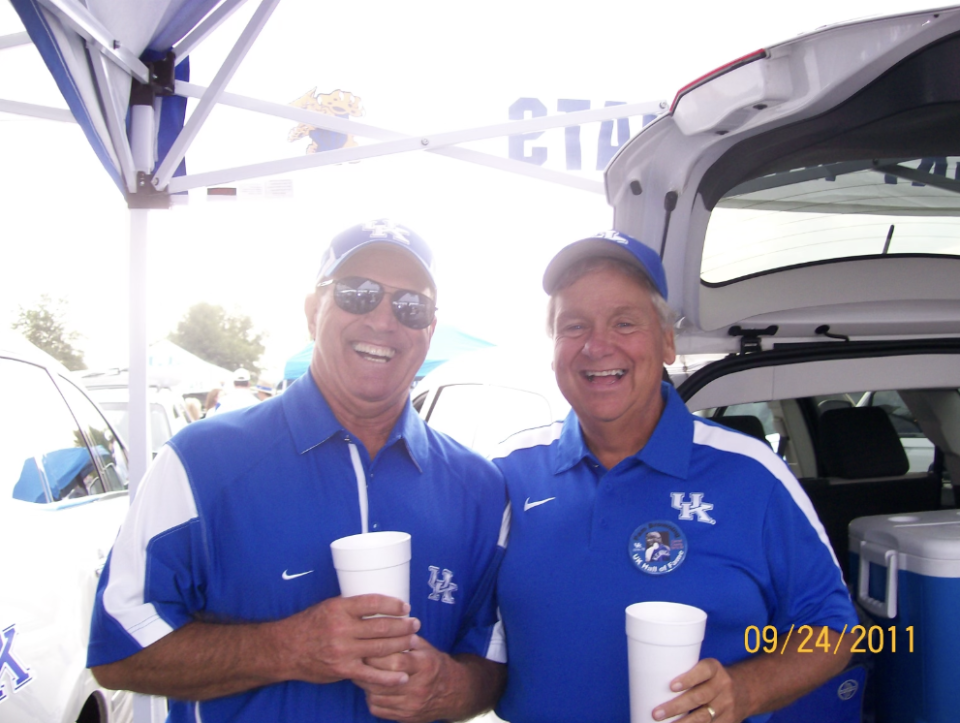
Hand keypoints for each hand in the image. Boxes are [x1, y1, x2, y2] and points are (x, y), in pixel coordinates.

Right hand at [276, 594, 419, 687]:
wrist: (285, 649)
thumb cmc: (309, 625)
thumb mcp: (328, 607)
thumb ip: (350, 607)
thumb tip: (378, 604)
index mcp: (339, 608)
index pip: (372, 602)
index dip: (393, 604)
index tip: (405, 606)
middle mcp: (342, 629)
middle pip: (381, 627)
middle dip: (403, 626)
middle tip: (415, 623)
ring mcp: (343, 651)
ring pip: (380, 648)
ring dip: (401, 645)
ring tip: (413, 641)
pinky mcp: (342, 670)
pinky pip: (370, 674)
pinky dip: (389, 677)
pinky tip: (403, 675)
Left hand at [360, 635, 450, 722]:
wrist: (452, 691)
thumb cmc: (433, 664)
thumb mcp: (424, 648)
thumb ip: (405, 638)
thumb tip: (382, 626)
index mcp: (424, 665)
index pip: (396, 661)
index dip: (377, 655)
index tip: (365, 648)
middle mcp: (419, 687)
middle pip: (383, 681)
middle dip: (366, 670)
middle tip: (356, 661)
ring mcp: (412, 705)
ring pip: (377, 697)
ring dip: (366, 685)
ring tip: (362, 673)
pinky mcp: (406, 717)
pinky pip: (378, 709)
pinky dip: (371, 699)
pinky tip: (372, 689)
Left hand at [652, 658, 739, 722]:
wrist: (746, 690)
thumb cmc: (712, 679)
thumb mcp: (706, 670)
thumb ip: (686, 674)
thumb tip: (649, 683)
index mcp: (715, 669)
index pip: (703, 671)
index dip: (688, 678)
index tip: (671, 686)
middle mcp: (723, 686)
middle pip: (699, 697)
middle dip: (676, 707)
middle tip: (656, 713)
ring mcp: (727, 706)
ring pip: (703, 717)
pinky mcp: (729, 721)